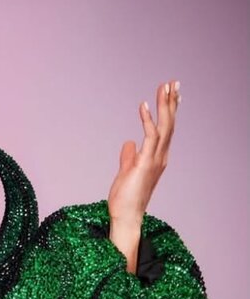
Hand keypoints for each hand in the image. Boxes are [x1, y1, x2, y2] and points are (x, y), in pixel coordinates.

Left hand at [107, 80, 179, 224]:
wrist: (125, 216)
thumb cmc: (125, 198)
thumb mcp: (126, 171)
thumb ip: (129, 156)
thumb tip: (129, 142)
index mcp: (157, 158)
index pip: (166, 129)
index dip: (169, 111)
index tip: (170, 93)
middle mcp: (160, 156)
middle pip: (170, 124)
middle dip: (171, 102)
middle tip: (173, 82)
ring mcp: (155, 160)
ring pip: (165, 126)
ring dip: (165, 105)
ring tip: (164, 86)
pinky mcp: (146, 163)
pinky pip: (150, 137)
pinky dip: (147, 119)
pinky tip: (143, 105)